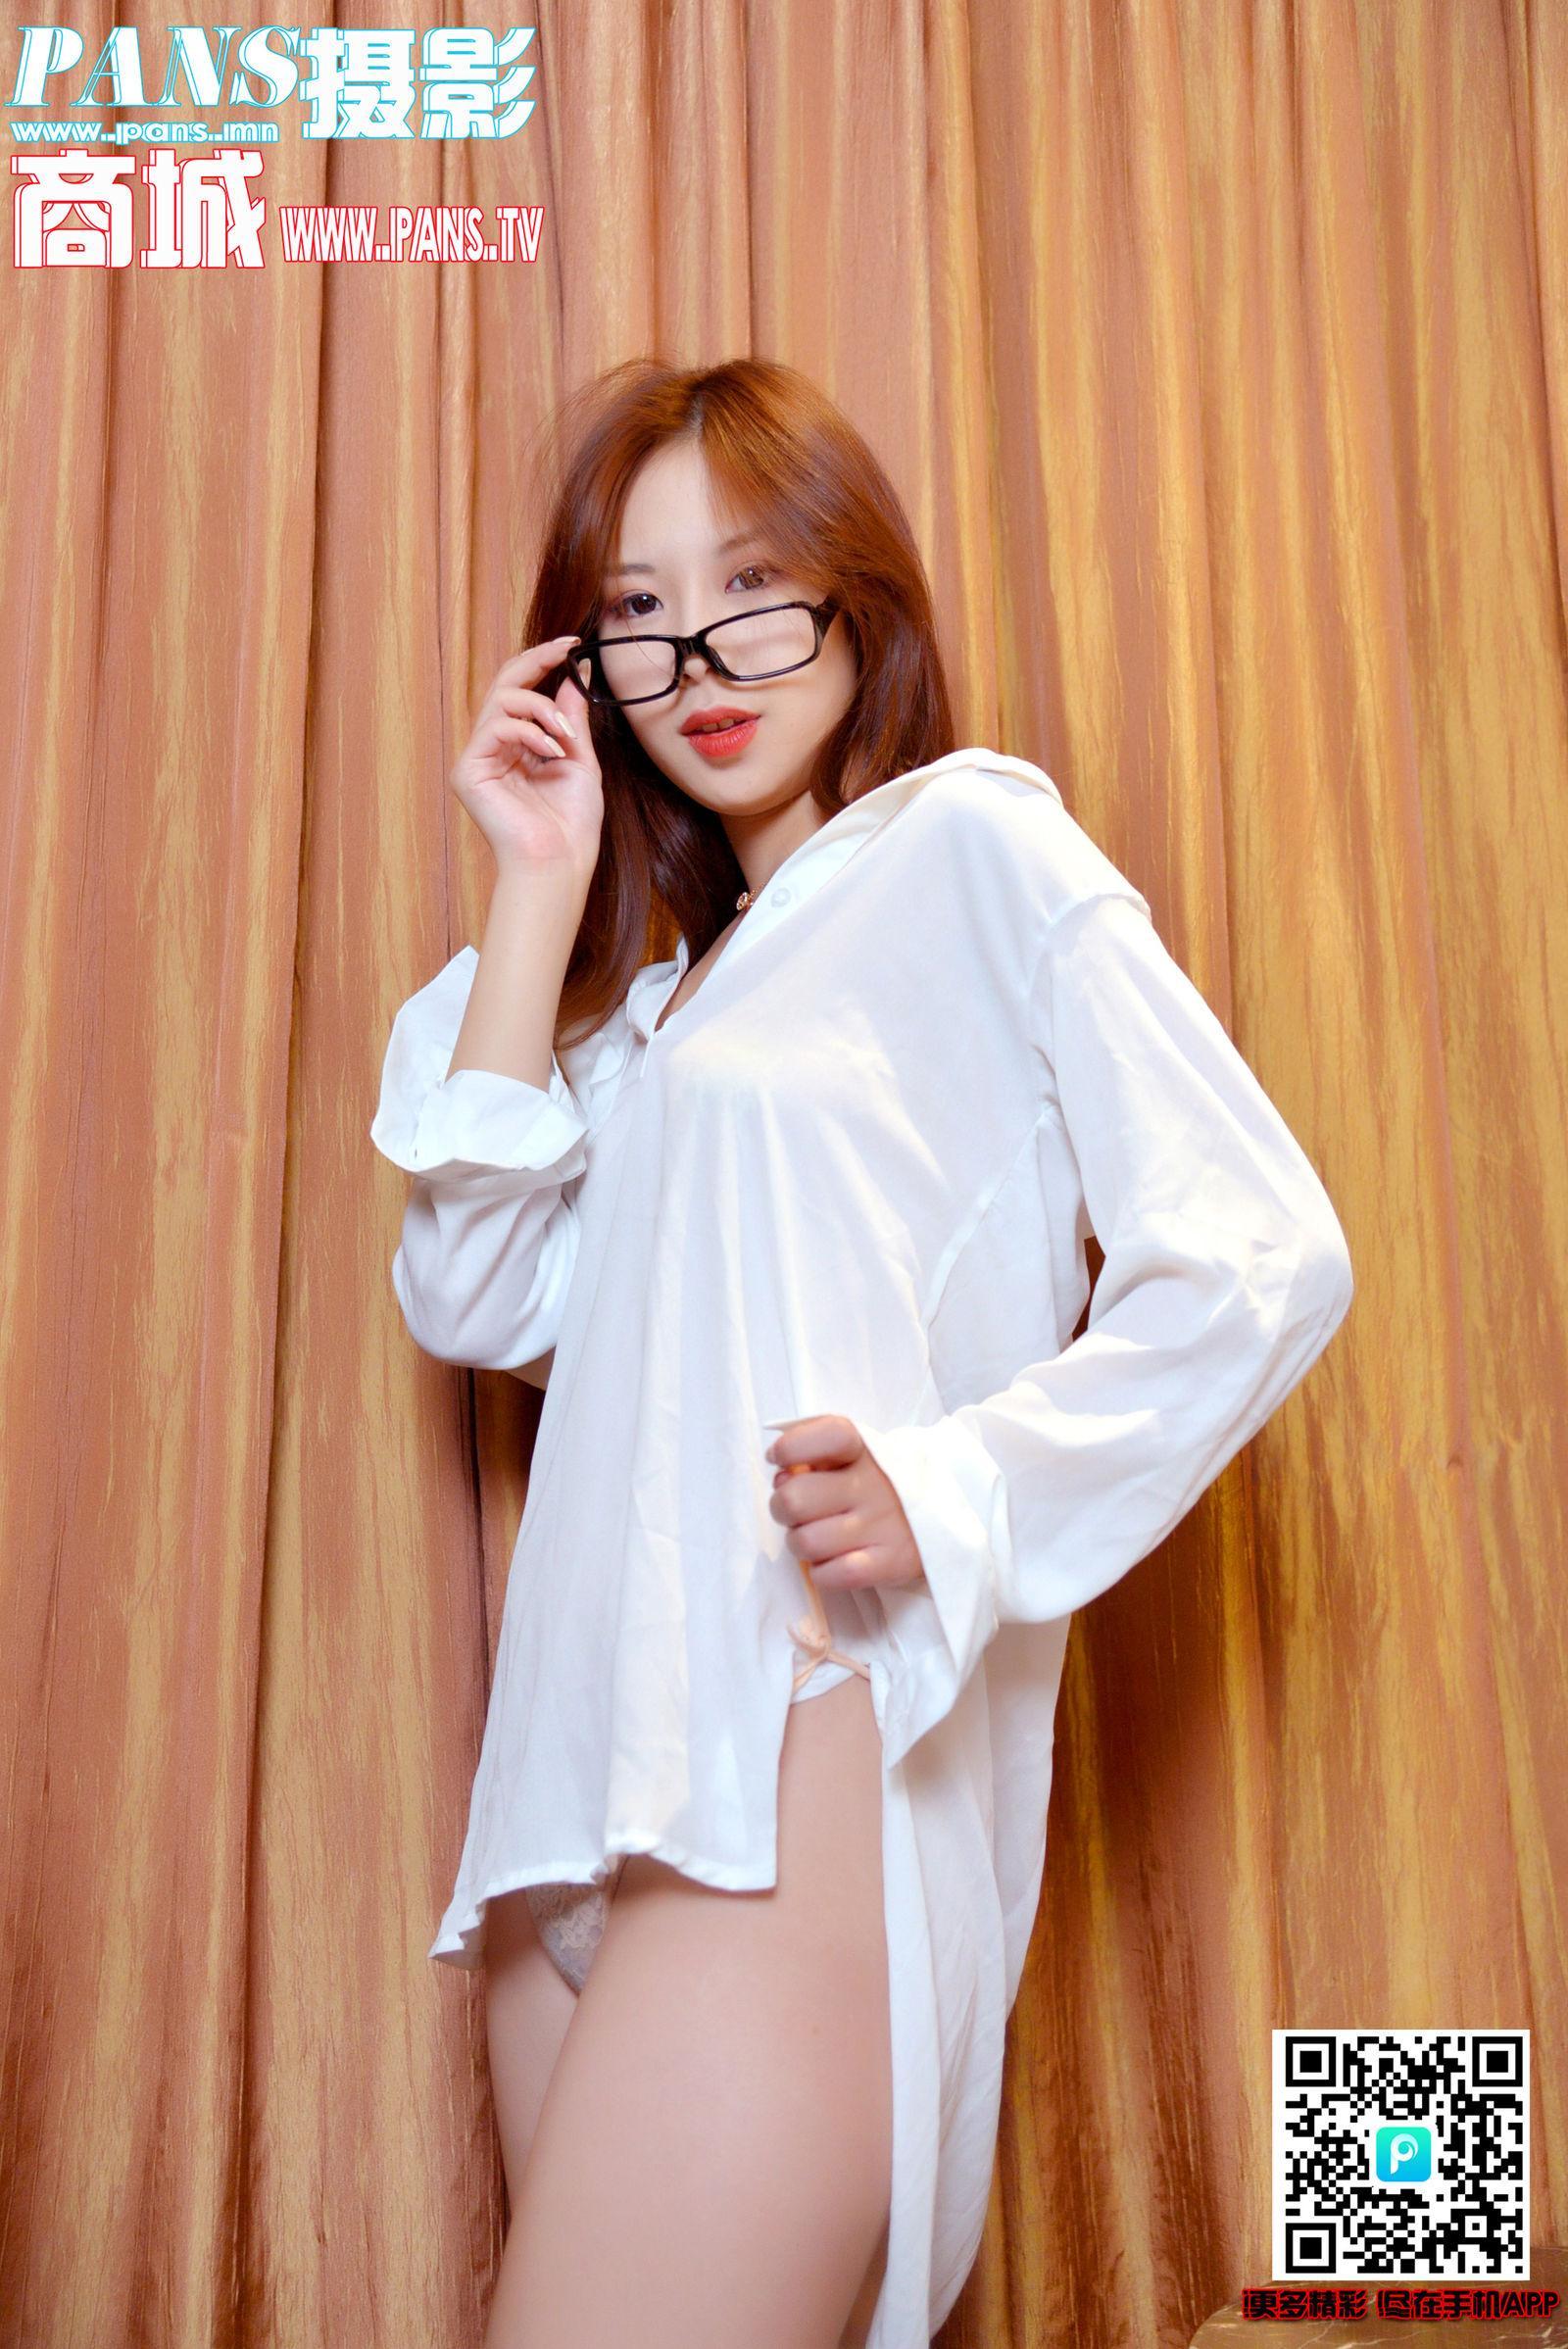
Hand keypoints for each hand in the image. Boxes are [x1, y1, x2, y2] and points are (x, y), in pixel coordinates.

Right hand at [449, 636, 602, 882]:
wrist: (560, 861)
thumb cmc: (571, 823)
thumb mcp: (580, 757)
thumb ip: (571, 715)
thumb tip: (576, 671)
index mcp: (518, 745)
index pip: (522, 690)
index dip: (542, 662)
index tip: (571, 644)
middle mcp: (493, 748)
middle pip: (504, 684)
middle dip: (536, 662)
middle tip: (565, 649)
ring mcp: (478, 759)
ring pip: (501, 700)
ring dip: (542, 708)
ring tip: (567, 735)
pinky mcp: (469, 771)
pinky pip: (494, 728)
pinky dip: (528, 731)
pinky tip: (551, 751)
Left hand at [764, 1413, 926, 1594]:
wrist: (942, 1512)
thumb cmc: (878, 1482)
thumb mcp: (853, 1455)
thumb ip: (812, 1454)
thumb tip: (781, 1477)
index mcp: (863, 1448)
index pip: (827, 1435)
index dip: (791, 1448)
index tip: (780, 1460)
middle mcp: (874, 1483)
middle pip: (795, 1499)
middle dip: (782, 1508)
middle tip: (795, 1512)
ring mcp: (883, 1524)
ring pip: (806, 1542)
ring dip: (800, 1544)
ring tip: (816, 1538)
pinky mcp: (891, 1562)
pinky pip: (833, 1575)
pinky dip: (822, 1573)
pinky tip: (832, 1562)